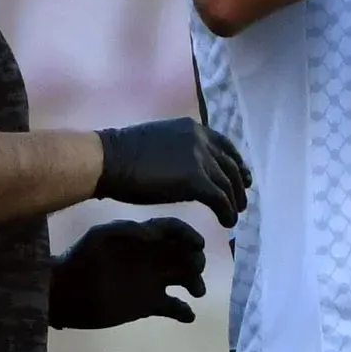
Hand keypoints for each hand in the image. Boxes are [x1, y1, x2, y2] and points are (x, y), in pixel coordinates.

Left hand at [50, 216, 207, 328]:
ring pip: (185, 279)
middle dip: (196, 260)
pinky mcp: (148, 305)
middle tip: (194, 269)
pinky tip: (187, 315)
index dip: (189, 235)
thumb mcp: (100, 238)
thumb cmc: (80, 261)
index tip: (197, 245)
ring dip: (196, 283)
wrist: (63, 294)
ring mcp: (152, 283)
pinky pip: (175, 307)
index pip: (174, 230)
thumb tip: (154, 232)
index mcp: (142, 240)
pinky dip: (185, 312)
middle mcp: (151, 260)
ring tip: (195, 292)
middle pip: (185, 255)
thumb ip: (127, 231)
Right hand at [96, 116, 250, 223]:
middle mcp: (201, 140)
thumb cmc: (121, 154)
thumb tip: (188, 165)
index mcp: (192, 128)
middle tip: (242, 200)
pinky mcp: (196, 181)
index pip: (225, 146)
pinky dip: (227, 212)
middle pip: (230, 166)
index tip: (243, 177)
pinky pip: (220, 200)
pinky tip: (227, 222)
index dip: (237, 163)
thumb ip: (179, 149)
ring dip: (234, 202)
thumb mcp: (159, 142)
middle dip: (239, 185)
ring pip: (228, 184)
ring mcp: (200, 159)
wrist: (107, 161)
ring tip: (235, 215)